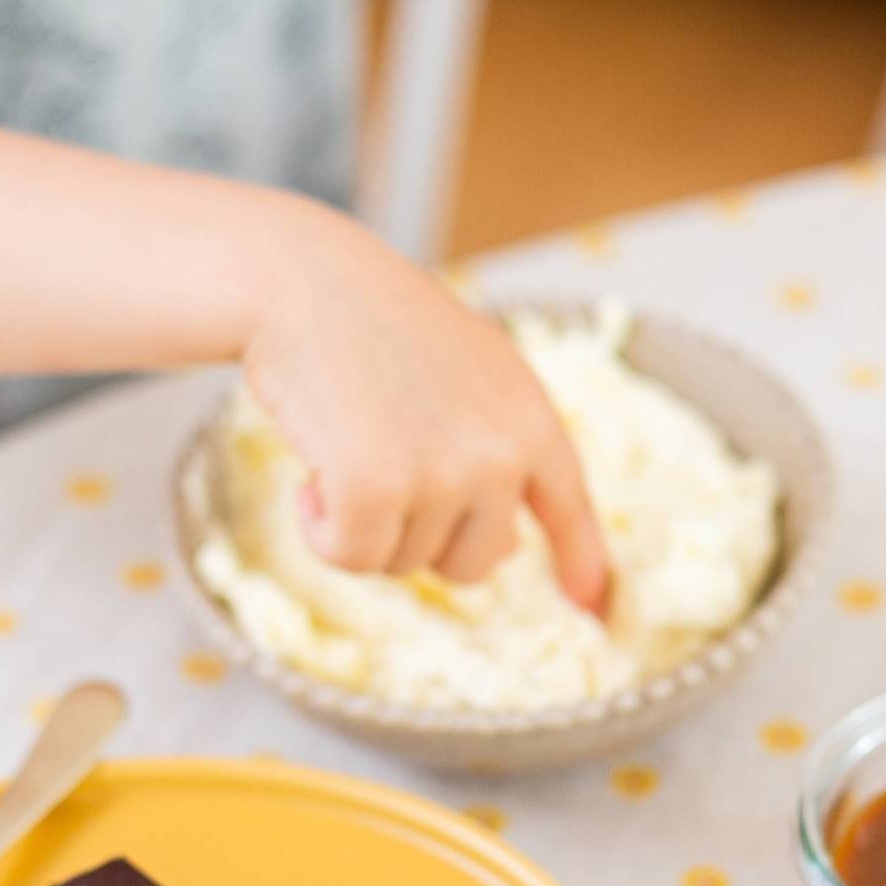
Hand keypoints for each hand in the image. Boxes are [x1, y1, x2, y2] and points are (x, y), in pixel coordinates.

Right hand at [241, 216, 608, 606]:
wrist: (298, 281)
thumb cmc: (373, 321)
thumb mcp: (468, 370)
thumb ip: (498, 449)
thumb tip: (507, 551)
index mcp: (531, 418)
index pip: (569, 507)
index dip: (579, 560)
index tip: (587, 603)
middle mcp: (501, 454)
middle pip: (472, 563)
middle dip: (419, 534)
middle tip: (382, 463)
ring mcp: (441, 476)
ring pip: (403, 562)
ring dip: (362, 522)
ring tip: (348, 443)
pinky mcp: (375, 493)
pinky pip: (351, 558)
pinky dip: (320, 530)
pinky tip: (311, 474)